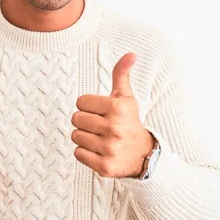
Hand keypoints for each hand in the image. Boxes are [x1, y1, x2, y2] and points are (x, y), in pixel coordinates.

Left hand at [71, 52, 154, 177]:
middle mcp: (114, 128)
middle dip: (85, 121)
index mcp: (117, 108)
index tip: (100, 111)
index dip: (88, 106)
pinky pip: (78, 153)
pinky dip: (85, 152)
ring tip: (99, 138)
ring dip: (84, 137)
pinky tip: (98, 150)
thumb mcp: (126, 97)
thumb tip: (131, 54)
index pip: (80, 102)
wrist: (143, 155)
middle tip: (99, 125)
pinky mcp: (104, 166)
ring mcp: (109, 148)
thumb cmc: (129, 121)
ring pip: (75, 136)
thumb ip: (122, 74)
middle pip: (76, 119)